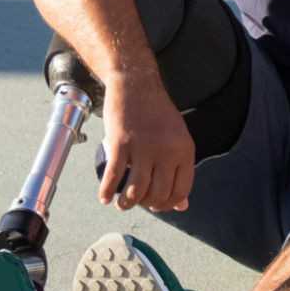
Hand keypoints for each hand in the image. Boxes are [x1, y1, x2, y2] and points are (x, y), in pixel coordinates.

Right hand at [98, 72, 195, 212]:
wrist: (135, 84)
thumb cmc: (156, 112)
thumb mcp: (177, 138)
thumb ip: (180, 170)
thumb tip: (182, 205)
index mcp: (184, 150)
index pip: (181, 190)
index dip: (168, 204)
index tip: (158, 206)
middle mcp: (166, 150)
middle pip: (158, 194)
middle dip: (147, 205)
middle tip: (138, 203)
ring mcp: (142, 147)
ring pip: (136, 191)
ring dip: (127, 204)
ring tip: (122, 205)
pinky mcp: (120, 143)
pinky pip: (113, 177)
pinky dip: (107, 191)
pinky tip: (105, 197)